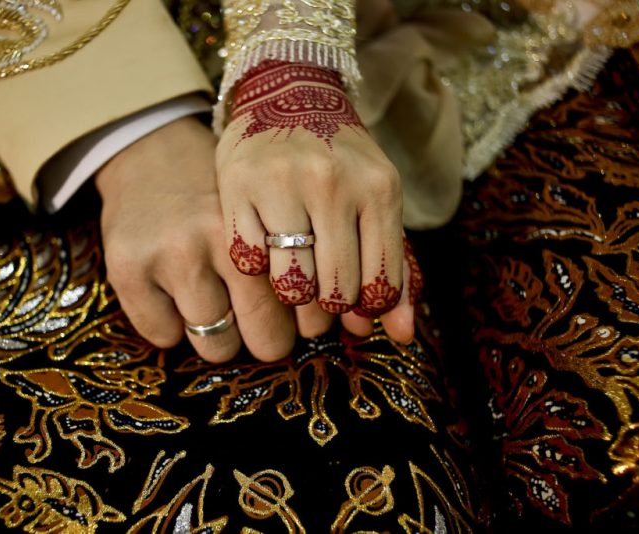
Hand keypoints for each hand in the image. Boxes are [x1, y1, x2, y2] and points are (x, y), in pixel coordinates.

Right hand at [96, 116, 295, 361]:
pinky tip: (174, 301)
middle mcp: (216, 239)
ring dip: (221, 341)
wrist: (150, 152)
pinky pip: (163, 335)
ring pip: (215, 344)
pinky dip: (171, 329)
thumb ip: (286, 256)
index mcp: (260, 223)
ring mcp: (169, 256)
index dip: (305, 326)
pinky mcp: (128, 270)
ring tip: (219, 316)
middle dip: (269, 343)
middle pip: (263, 334)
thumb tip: (318, 322)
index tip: (301, 327)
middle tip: (266, 336)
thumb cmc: (219, 191)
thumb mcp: (261, 208)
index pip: (299, 304)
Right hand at [216, 61, 414, 341]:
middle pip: (333, 291)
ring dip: (292, 293)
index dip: (365, 307)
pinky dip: (255, 267)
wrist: (289, 91)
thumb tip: (402, 336)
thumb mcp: (378, 200)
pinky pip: (246, 259)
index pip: (378, 286)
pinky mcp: (236, 186)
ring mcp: (281, 183)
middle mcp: (332, 184)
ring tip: (294, 277)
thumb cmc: (341, 158)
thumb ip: (395, 268)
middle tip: (319, 292)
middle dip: (327, 306)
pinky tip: (262, 249)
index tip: (353, 299)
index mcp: (378, 189)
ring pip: (290, 283)